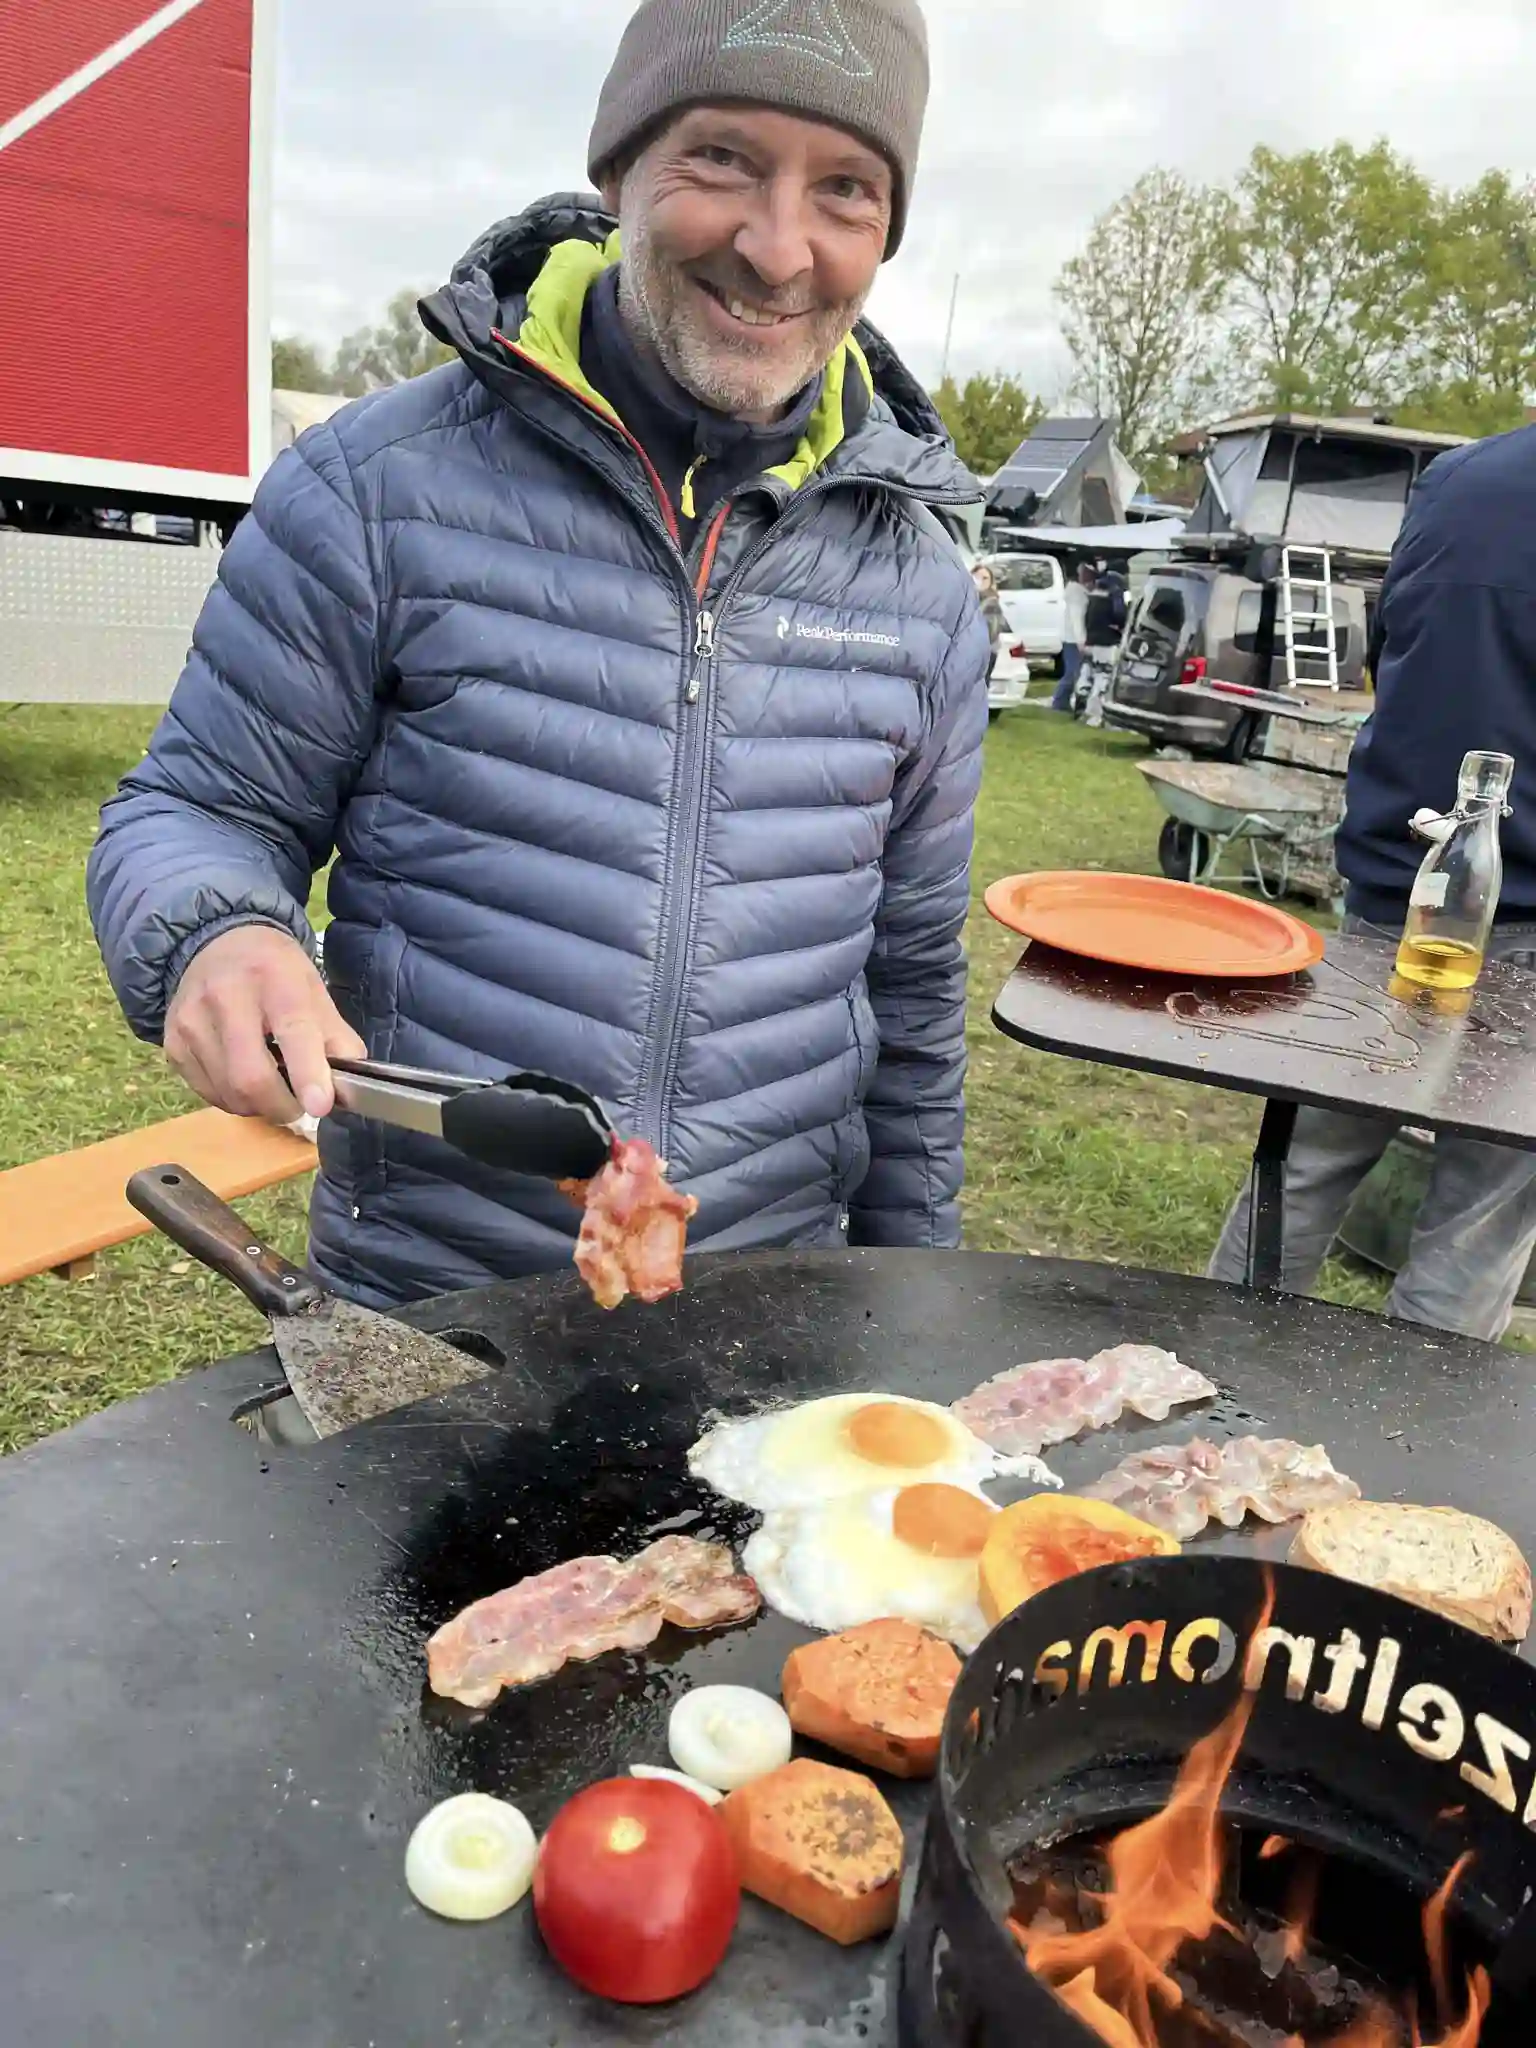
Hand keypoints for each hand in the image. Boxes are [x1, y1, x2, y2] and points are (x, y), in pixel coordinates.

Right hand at [164, 925, 365, 1123]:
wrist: (214, 943)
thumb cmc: (273, 971)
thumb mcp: (313, 989)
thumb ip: (336, 1038)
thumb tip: (350, 1089)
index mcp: (274, 977)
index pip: (292, 1029)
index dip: (307, 1072)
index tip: (321, 1105)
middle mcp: (225, 995)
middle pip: (250, 1076)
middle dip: (282, 1105)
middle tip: (298, 1105)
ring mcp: (191, 1020)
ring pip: (228, 1092)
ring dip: (257, 1105)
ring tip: (271, 1086)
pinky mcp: (172, 1042)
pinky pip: (207, 1093)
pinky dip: (232, 1099)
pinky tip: (242, 1077)